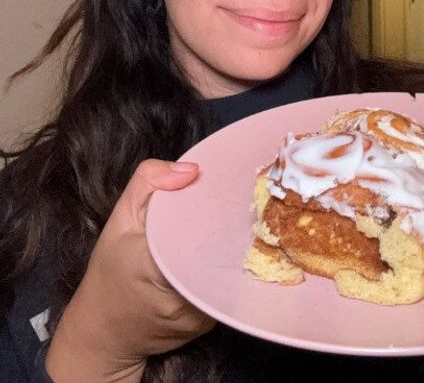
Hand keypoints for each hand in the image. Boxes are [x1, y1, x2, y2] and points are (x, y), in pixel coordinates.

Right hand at [46, 160, 215, 382]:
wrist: (102, 334)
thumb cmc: (110, 272)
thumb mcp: (119, 222)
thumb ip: (148, 184)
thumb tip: (192, 169)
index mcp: (156, 264)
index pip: (205, 235)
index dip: (223, 215)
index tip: (233, 198)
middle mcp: (184, 295)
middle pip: (224, 253)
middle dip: (232, 231)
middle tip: (243, 208)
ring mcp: (200, 313)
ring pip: (230, 273)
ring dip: (232, 252)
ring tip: (236, 231)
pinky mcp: (210, 323)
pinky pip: (226, 290)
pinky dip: (224, 273)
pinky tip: (222, 259)